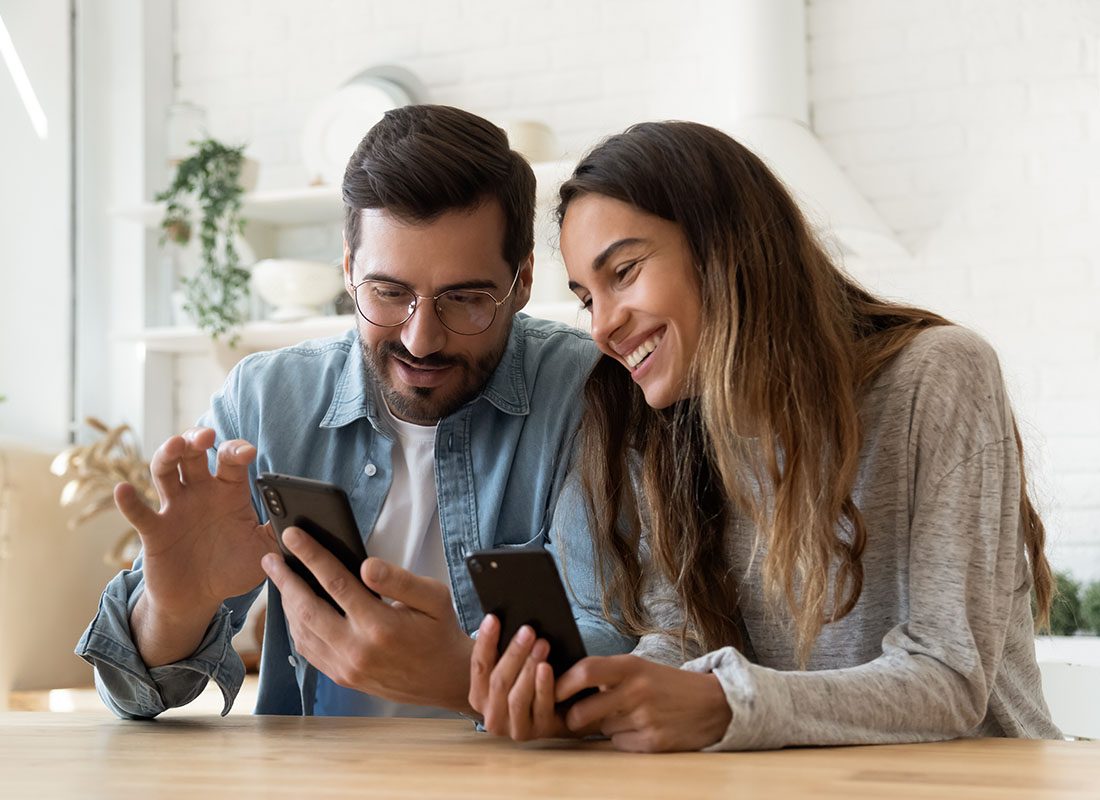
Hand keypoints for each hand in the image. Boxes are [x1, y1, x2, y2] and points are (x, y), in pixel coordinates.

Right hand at [117, 427, 275, 613]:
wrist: (200, 599)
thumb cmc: (233, 569)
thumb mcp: (265, 551)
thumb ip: (281, 533)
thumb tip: (303, 521)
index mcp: (229, 492)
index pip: (231, 460)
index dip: (237, 450)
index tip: (247, 452)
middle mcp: (200, 492)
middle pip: (193, 454)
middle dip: (197, 438)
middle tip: (206, 437)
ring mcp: (175, 508)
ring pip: (165, 470)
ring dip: (167, 454)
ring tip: (174, 446)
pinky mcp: (154, 530)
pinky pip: (138, 512)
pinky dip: (129, 501)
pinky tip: (124, 491)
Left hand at [262, 527, 473, 711]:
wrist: (446, 680)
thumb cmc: (440, 631)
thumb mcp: (434, 596)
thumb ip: (399, 578)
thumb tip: (366, 565)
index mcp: (381, 625)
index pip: (336, 582)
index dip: (311, 555)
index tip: (292, 536)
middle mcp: (358, 649)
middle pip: (307, 608)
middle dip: (285, 579)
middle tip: (270, 557)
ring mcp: (346, 667)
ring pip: (302, 631)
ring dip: (286, 603)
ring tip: (279, 578)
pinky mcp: (342, 677)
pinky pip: (308, 650)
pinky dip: (296, 626)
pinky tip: (294, 609)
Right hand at [468, 614, 573, 740]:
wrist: (558, 712)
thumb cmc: (530, 681)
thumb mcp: (513, 669)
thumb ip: (504, 653)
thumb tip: (502, 619)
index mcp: (479, 697)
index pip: (478, 665)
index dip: (486, 641)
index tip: (493, 618)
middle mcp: (491, 716)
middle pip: (498, 681)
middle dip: (514, 654)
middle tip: (528, 630)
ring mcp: (513, 728)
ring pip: (516, 696)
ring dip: (529, 668)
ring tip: (542, 644)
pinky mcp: (537, 733)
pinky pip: (539, 708)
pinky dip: (543, 686)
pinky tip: (547, 668)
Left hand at [555, 655, 731, 751]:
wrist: (713, 704)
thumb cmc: (666, 684)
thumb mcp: (639, 667)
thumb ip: (606, 674)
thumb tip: (564, 685)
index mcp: (631, 666)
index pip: (585, 671)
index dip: (562, 683)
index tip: (550, 690)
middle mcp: (636, 690)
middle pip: (583, 711)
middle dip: (574, 718)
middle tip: (576, 716)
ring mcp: (645, 718)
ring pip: (602, 730)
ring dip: (606, 727)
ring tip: (628, 715)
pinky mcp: (653, 743)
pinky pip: (619, 744)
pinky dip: (624, 739)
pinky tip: (642, 728)